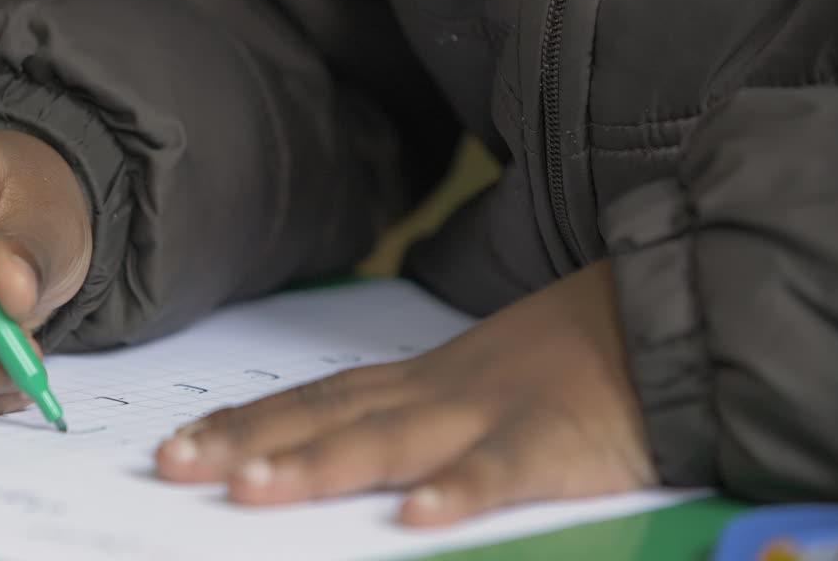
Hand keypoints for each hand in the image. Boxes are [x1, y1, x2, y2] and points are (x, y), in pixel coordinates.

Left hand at [154, 260, 655, 525]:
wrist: (662, 318)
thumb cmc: (565, 359)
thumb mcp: (476, 382)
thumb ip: (412, 413)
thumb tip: (340, 452)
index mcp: (416, 381)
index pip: (313, 399)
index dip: (242, 423)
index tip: (179, 445)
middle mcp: (435, 393)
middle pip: (327, 418)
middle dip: (247, 444)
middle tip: (174, 466)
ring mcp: (489, 414)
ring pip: (392, 441)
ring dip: (320, 465)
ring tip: (253, 489)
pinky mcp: (553, 442)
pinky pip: (502, 471)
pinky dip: (458, 492)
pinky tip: (416, 520)